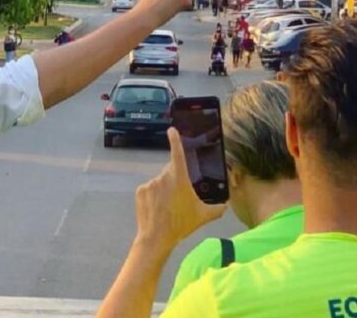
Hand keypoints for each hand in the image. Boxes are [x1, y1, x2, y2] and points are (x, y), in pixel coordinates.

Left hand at [134, 128, 225, 250]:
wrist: (157, 237)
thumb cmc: (181, 224)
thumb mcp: (203, 216)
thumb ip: (218, 208)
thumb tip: (226, 205)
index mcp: (180, 178)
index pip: (177, 154)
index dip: (175, 140)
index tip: (172, 130)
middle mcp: (163, 177)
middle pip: (171, 172)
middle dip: (175, 181)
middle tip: (178, 199)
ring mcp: (150, 183)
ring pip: (160, 182)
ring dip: (164, 190)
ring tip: (167, 208)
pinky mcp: (140, 191)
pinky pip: (149, 189)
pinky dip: (153, 196)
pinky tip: (157, 208)